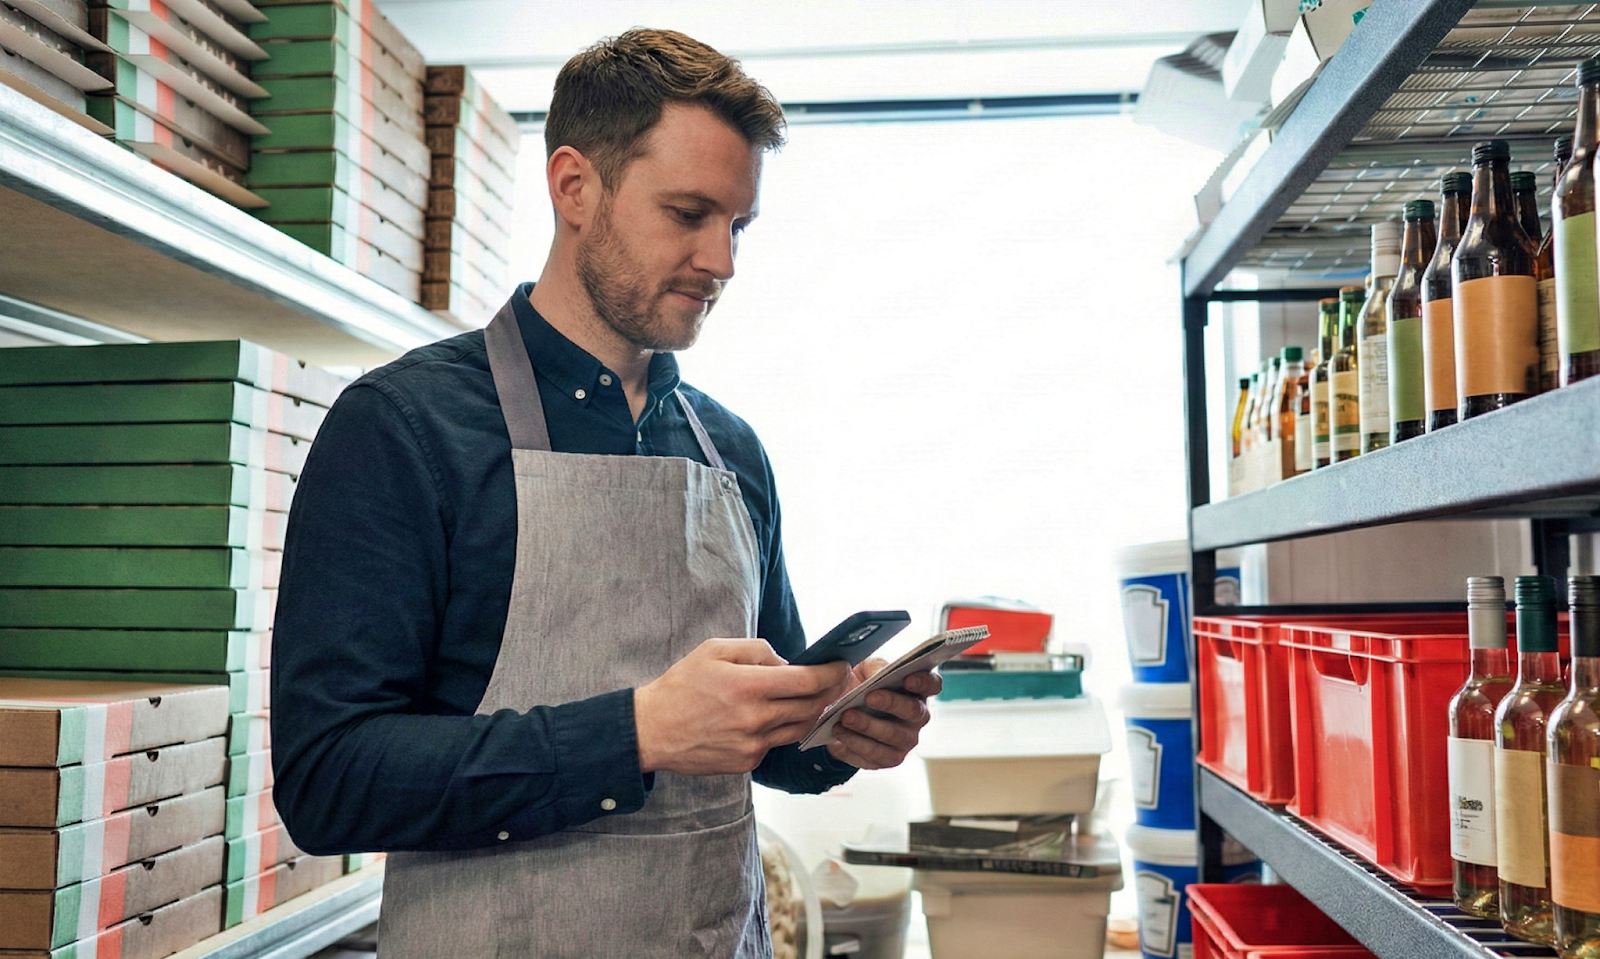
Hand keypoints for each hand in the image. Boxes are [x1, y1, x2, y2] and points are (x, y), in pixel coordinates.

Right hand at [635, 639, 850, 775]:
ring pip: (800, 728)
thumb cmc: (682, 686)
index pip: (807, 680)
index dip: (831, 672)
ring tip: (814, 697)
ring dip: (812, 712)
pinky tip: (777, 716)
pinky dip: (783, 729)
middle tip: (836, 680)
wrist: (652, 730)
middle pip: (811, 706)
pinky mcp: (747, 762)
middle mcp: (755, 718)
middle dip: (830, 691)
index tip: (840, 665)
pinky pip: (777, 743)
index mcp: (748, 686)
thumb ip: (757, 650)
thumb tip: (787, 663)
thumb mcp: (714, 650)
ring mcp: (752, 744)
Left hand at [826, 660, 941, 769]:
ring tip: (846, 717)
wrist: (838, 712)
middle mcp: (917, 717)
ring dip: (868, 726)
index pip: (932, 684)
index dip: (924, 682)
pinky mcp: (888, 758)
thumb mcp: (865, 669)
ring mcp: (905, 740)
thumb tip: (879, 675)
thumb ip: (875, 668)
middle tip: (868, 697)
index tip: (907, 679)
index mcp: (916, 690)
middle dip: (890, 703)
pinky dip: (855, 743)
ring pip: (893, 736)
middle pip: (914, 711)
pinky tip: (839, 732)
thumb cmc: (860, 686)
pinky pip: (875, 755)